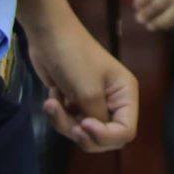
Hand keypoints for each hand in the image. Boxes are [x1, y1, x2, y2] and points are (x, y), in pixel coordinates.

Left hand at [24, 15, 138, 152]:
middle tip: (69, 123)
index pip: (125, 131)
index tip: (84, 124)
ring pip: (84, 132)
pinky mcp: (75, 102)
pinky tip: (51, 99)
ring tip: (51, 104)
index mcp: (125, 94)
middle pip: (105, 137)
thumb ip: (98, 119)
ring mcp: (94, 102)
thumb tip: (96, 134)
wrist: (48, 36)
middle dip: (82, 133)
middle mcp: (114, 101)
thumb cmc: (74, 58)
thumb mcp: (88, 91)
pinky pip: (71, 123)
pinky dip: (59, 116)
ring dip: (65, 123)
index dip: (105, 136)